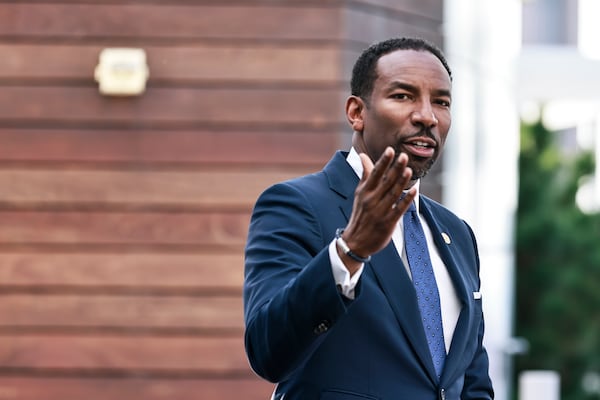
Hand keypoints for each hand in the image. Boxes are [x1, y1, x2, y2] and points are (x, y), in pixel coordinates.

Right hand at [337, 147, 415, 273]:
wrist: (356, 241)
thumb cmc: (360, 213)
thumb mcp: (360, 193)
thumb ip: (365, 173)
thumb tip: (362, 155)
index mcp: (364, 191)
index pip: (374, 173)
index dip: (383, 162)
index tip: (390, 150)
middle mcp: (371, 200)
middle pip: (385, 182)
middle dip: (395, 168)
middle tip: (404, 156)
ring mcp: (380, 211)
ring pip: (393, 194)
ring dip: (401, 182)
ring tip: (409, 170)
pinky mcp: (388, 222)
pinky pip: (399, 209)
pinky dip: (406, 200)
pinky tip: (414, 191)